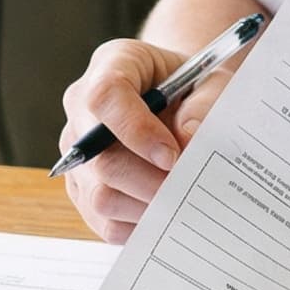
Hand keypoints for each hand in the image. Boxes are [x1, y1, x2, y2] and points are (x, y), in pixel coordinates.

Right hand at [56, 38, 234, 244]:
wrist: (180, 99)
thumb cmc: (194, 87)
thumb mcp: (211, 82)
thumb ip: (204, 105)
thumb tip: (189, 141)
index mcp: (112, 65)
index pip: (105, 96)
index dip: (136, 130)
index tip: (173, 156)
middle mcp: (82, 107)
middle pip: (100, 158)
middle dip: (151, 181)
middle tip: (189, 188)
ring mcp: (77, 152)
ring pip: (99, 195)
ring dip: (148, 205)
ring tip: (182, 198)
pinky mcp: (82, 187)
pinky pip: (103, 221)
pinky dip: (139, 224)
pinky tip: (166, 208)